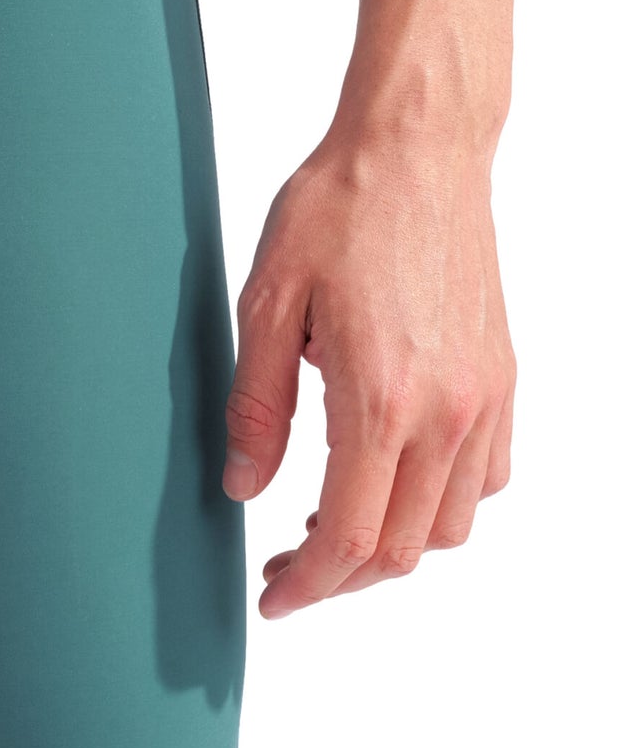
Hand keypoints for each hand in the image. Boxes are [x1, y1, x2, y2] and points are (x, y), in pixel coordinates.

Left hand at [223, 128, 514, 618]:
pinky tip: (390, 478)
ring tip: (328, 523)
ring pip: (450, 524)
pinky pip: (487, 477)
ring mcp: (485, 397)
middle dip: (339, 577)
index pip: (348, 536)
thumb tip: (244, 488)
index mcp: (380, 396)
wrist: (418, 149)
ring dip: (390, 545)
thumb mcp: (266, 304)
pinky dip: (440, 504)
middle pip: (401, 548)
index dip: (307, 585)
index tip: (273, 598)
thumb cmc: (339, 210)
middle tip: (284, 566)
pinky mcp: (503, 378)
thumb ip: (257, 406)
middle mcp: (447, 409)